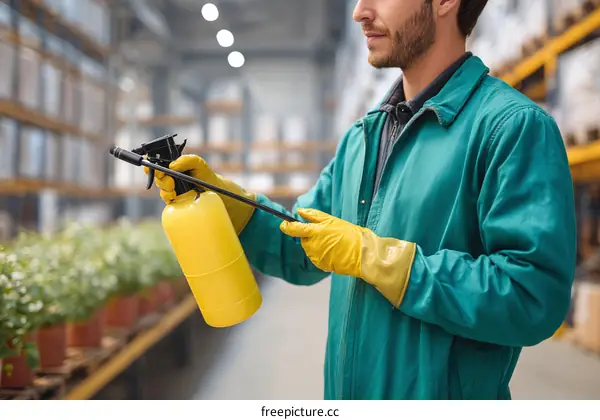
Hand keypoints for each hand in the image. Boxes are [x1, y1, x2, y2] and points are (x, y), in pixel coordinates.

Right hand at [144, 154, 255, 233]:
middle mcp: (179, 183)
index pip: (162, 165)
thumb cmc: (222, 188)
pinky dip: (169, 204)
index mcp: (183, 171)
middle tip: (170, 181)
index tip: (149, 165)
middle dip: (160, 178)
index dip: (152, 165)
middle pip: (160, 179)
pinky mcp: (183, 211)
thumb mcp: (206, 171)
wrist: (235, 210)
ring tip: (173, 192)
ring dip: (164, 191)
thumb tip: (172, 165)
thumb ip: (192, 162)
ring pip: (164, 193)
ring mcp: (181, 198)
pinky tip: (174, 201)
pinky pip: (171, 208)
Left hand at [280, 208, 416, 307]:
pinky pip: (316, 258)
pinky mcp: (321, 265)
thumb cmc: (351, 235)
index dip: (287, 226)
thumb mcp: (333, 221)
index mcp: (315, 232)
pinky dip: (322, 254)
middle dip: (311, 236)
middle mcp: (313, 245)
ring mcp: (316, 256)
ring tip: (333, 243)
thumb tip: (300, 211)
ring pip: (310, 249)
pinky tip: (334, 252)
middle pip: (304, 239)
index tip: (284, 224)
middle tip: (327, 234)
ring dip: (317, 245)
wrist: (364, 254)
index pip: (294, 229)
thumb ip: (314, 216)